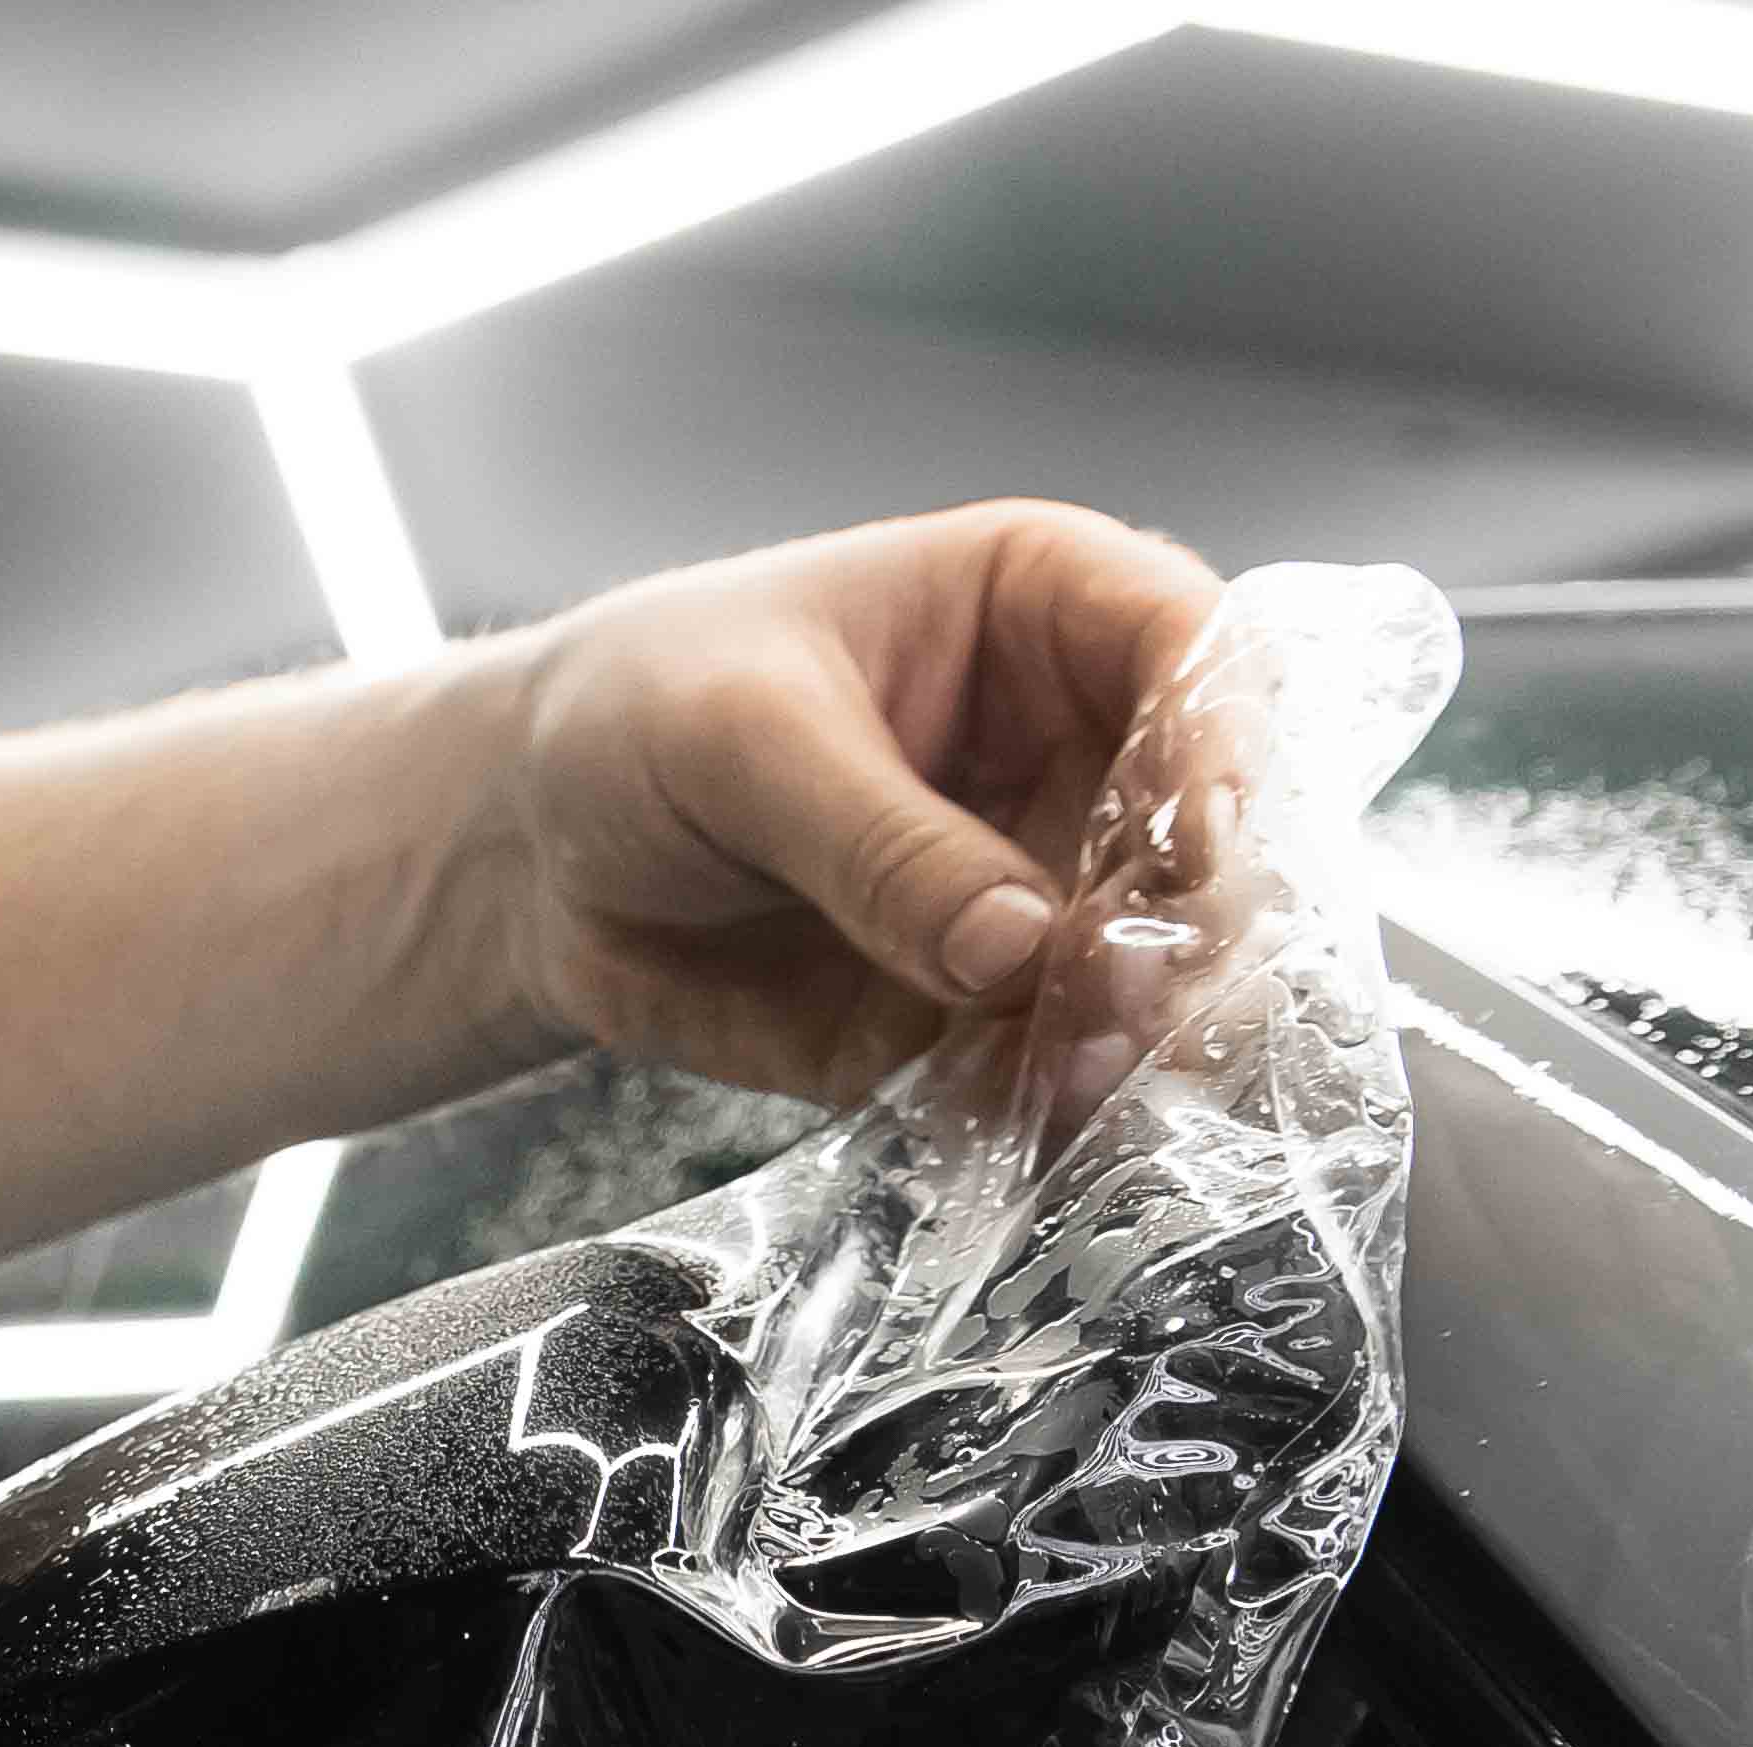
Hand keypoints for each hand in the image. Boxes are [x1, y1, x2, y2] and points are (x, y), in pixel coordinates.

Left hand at [477, 501, 1230, 1105]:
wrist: (528, 850)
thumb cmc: (630, 714)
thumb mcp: (740, 739)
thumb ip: (881, 841)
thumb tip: (1019, 945)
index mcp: (1038, 614)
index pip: (1197, 651)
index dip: (1224, 743)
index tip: (1197, 842)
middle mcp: (1069, 753)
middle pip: (1206, 837)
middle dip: (1184, 923)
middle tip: (1121, 992)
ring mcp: (1036, 893)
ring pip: (1151, 972)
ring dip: (1132, 1035)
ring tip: (1073, 1074)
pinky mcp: (978, 1016)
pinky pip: (1045, 1071)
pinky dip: (1042, 1109)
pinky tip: (1015, 1126)